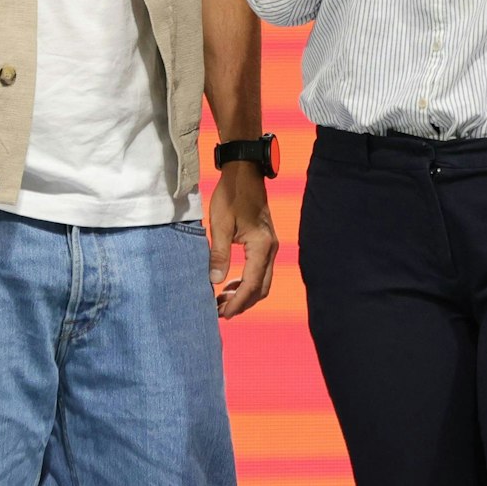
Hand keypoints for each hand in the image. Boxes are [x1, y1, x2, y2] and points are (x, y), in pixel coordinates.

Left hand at [207, 161, 278, 318]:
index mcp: (261, 246)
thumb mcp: (220, 224)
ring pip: (262, 281)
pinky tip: (230, 284)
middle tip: (220, 312)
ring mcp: (270, 245)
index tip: (222, 313)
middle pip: (261, 287)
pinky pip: (260, 270)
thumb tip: (215, 282)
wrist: (244, 172)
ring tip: (222, 300)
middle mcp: (271, 248)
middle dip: (242, 303)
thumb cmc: (231, 195)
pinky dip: (247, 282)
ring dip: (245, 294)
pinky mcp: (265, 242)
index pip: (252, 284)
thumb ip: (219, 254)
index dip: (237, 302)